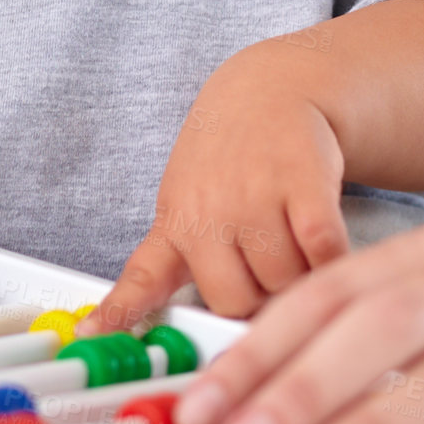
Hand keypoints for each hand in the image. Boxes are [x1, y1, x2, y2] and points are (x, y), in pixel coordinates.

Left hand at [83, 45, 349, 326]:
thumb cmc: (229, 155)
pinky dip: (332, 258)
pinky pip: (323, 255)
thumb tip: (169, 325)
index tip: (91, 335)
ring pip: (285, 285)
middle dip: (259, 295)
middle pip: (235, 303)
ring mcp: (253, 195)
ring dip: (300, 274)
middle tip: (266, 259)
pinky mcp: (304, 183)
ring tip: (292, 233)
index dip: (118, 311)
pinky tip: (323, 234)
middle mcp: (208, 210)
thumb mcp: (187, 197)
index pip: (142, 277)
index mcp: (176, 221)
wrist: (272, 88)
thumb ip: (180, 258)